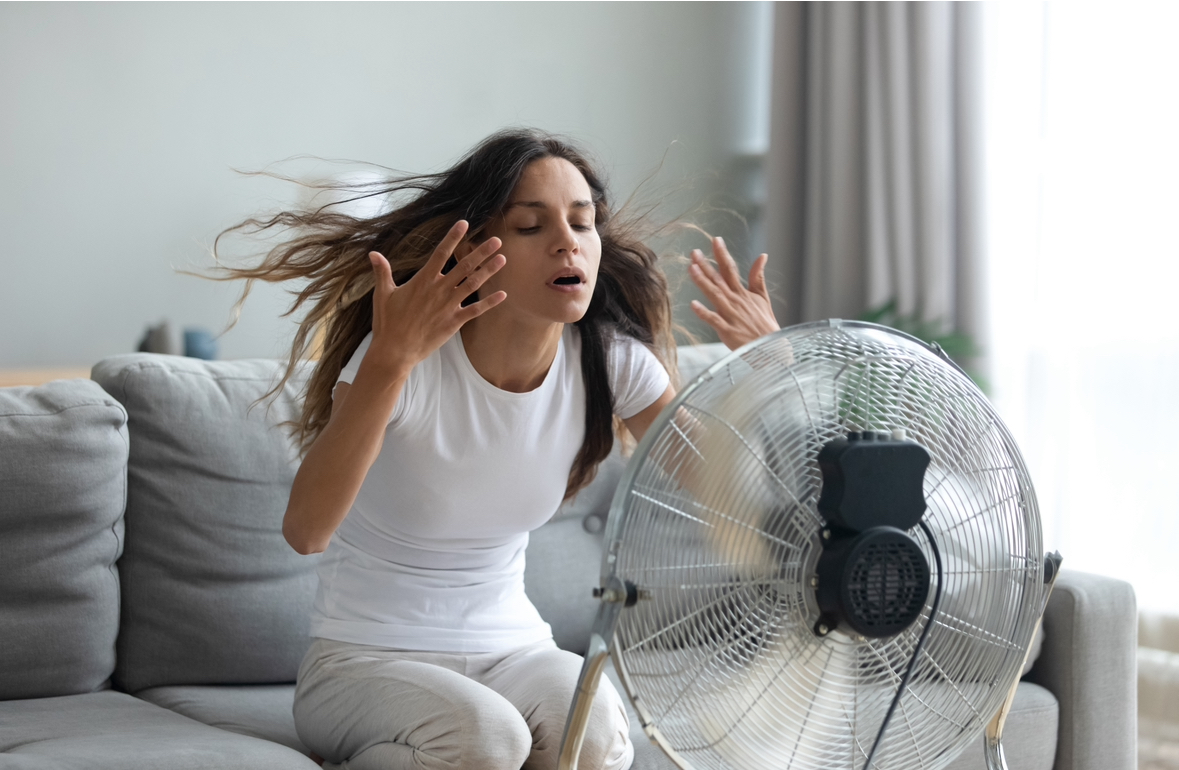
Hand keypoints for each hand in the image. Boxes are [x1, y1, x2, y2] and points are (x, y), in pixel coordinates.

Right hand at [366, 220, 505, 375]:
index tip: (464, 223)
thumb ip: (382, 272)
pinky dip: (489, 303)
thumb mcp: (382, 294)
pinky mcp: (454, 322)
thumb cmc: (388, 322)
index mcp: (423, 280)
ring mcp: (448, 306)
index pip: (440, 253)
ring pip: (473, 284)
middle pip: (464, 266)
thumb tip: (373, 253)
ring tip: (503, 259)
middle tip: (497, 241)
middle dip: (481, 252)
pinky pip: (475, 310)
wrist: (395, 350)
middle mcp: (439, 290)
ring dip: (488, 272)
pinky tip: (503, 295)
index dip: (453, 237)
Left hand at [688, 236, 778, 349]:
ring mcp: (731, 315)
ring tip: (692, 269)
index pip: (731, 269)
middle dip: (706, 265)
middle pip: (719, 280)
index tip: (715, 240)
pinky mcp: (727, 330)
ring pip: (714, 295)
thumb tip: (762, 255)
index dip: (722, 254)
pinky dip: (704, 312)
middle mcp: (735, 301)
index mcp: (742, 293)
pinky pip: (713, 320)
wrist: (771, 348)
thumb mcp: (763, 298)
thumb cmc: (765, 324)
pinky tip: (693, 304)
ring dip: (703, 282)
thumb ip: (758, 277)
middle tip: (694, 252)